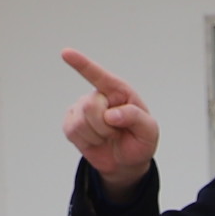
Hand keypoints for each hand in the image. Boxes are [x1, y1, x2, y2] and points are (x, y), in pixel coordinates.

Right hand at [60, 48, 159, 189]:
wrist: (127, 162)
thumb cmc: (139, 141)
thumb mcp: (149, 131)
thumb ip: (136, 118)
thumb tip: (111, 115)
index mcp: (118, 91)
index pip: (98, 75)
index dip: (81, 63)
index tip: (65, 52)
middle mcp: (98, 96)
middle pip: (90, 106)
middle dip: (105, 126)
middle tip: (116, 132)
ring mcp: (82, 109)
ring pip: (81, 122)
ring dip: (98, 135)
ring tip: (107, 136)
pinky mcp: (71, 124)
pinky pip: (72, 131)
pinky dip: (87, 142)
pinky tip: (96, 141)